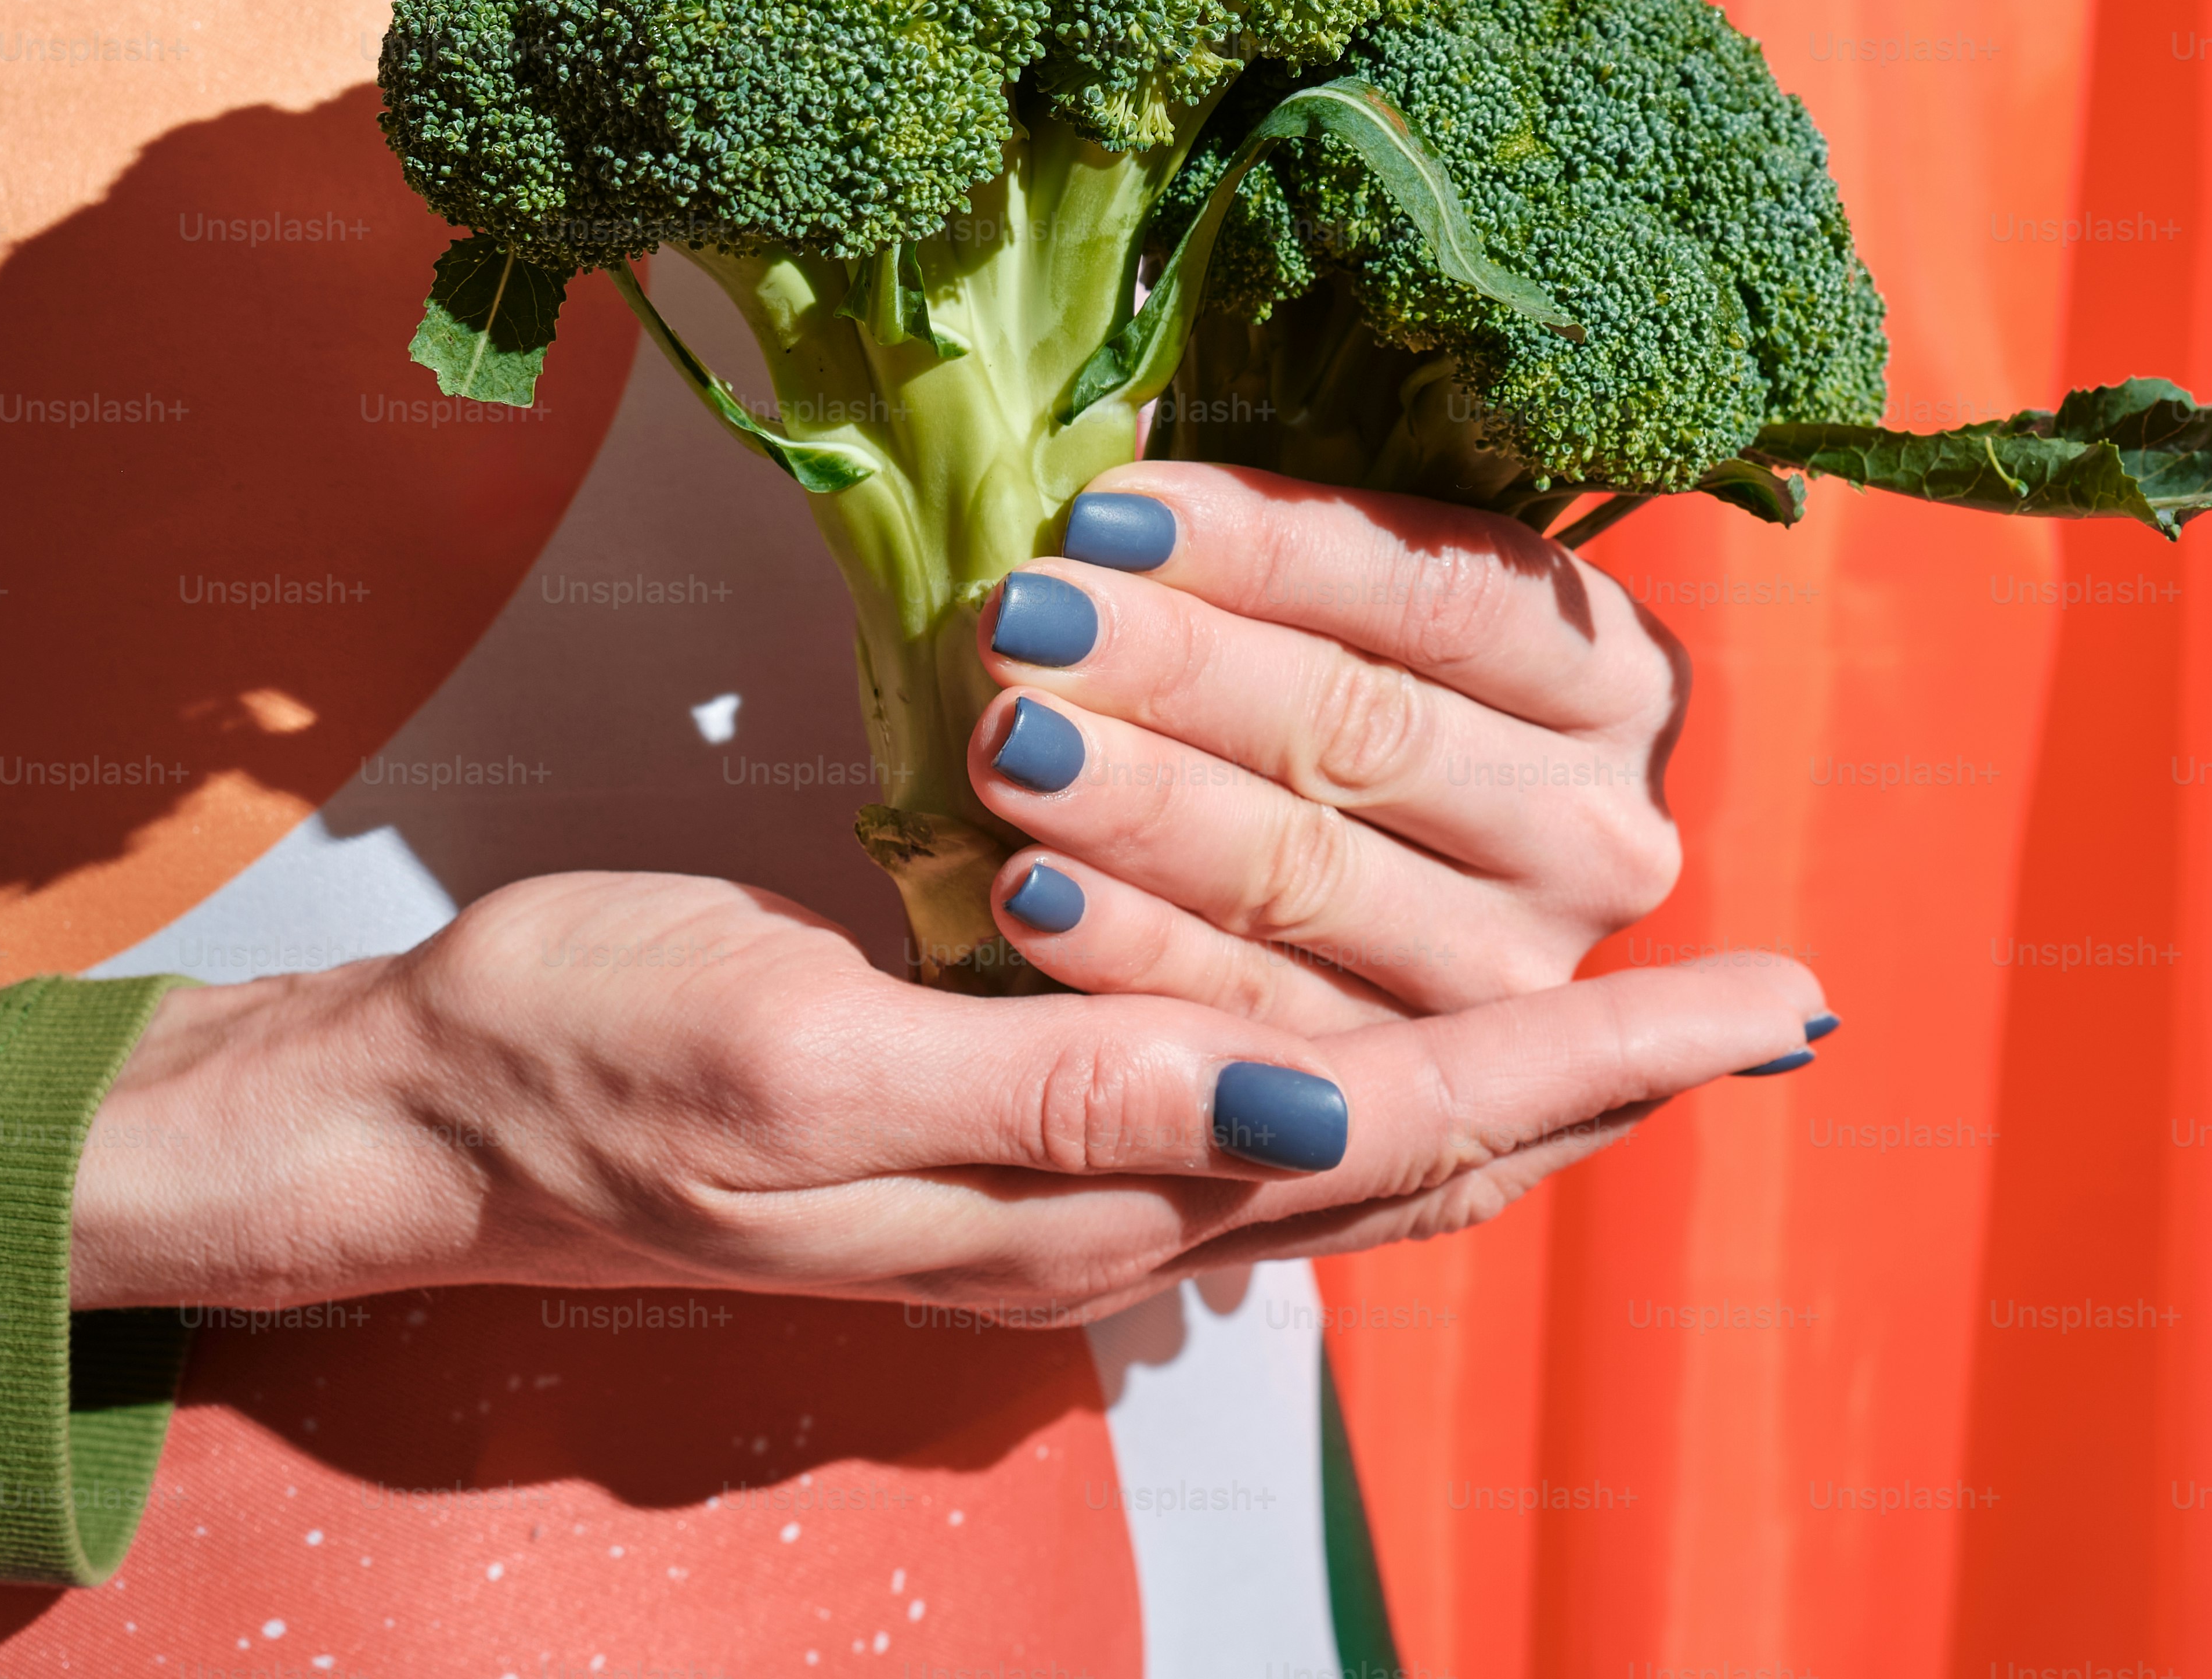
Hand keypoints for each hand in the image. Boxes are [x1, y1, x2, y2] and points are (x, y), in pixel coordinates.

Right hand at [70, 869, 1823, 1314]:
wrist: (445, 1119)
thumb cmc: (600, 1055)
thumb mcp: (807, 1055)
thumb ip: (1060, 1099)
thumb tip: (1303, 1113)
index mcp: (1081, 1190)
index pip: (1410, 1119)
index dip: (1600, 1058)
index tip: (1765, 1000)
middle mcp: (1111, 1211)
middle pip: (1425, 1154)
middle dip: (1610, 1076)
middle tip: (1766, 1001)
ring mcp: (1067, 1191)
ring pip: (1362, 1148)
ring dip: (1519, 1081)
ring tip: (1646, 1022)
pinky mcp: (1019, 1143)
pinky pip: (1262, 1125)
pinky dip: (1384, 1077)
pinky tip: (1414, 1041)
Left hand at [959, 463, 1690, 1031]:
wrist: (1413, 880)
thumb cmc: (1344, 679)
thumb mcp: (1365, 595)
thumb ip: (1286, 536)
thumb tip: (1109, 449)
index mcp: (1619, 678)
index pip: (1443, 595)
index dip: (1269, 552)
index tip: (1107, 512)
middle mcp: (1603, 834)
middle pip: (1369, 730)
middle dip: (1177, 668)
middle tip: (1023, 619)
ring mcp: (1518, 976)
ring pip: (1308, 875)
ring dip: (1139, 805)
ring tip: (1005, 739)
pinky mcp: (1414, 1096)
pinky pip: (1254, 1015)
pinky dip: (1132, 952)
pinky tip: (1023, 889)